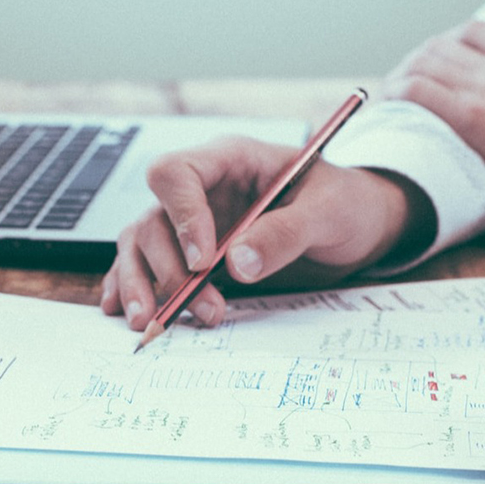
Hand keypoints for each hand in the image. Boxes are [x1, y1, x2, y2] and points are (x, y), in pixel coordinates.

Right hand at [101, 136, 421, 330]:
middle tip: (203, 307)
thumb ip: (285, 233)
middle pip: (153, 218)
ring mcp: (193, 221)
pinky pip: (148, 264)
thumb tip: (237, 264)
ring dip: (142, 284)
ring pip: (142, 244)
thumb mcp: (329, 212)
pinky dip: (133, 287)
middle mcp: (203, 189)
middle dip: (169, 268)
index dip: (181, 216)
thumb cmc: (346, 204)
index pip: (176, 173)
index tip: (203, 261)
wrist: (359, 225)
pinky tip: (125, 311)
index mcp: (230, 160)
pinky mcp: (193, 252)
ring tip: (150, 323)